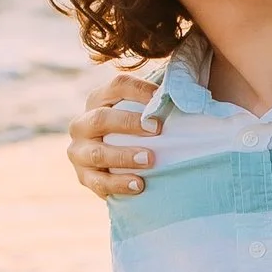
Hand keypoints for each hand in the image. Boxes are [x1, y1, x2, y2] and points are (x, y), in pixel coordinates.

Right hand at [70, 66, 158, 201]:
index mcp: (98, 100)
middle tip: (157, 130)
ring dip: (124, 156)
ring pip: (97, 153)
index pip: (117, 86)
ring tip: (150, 160)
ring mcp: (79, 152)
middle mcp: (83, 124)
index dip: (139, 90)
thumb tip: (192, 95)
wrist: (115, 165)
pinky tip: (139, 185)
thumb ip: (158, 104)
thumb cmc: (139, 133)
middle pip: (101, 118)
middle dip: (129, 123)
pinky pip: (99, 182)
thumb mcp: (143, 114)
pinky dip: (119, 184)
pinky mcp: (84, 177)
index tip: (161, 97)